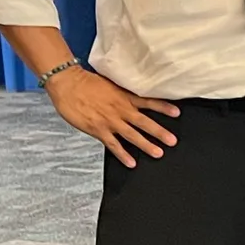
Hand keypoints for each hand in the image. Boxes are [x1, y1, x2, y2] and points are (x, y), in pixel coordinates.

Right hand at [46, 66, 178, 167]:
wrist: (68, 84)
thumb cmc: (87, 82)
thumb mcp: (111, 83)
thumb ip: (123, 91)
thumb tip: (134, 93)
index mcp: (125, 97)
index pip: (149, 102)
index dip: (164, 107)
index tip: (177, 113)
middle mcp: (121, 110)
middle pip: (145, 122)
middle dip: (160, 132)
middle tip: (173, 141)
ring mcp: (110, 121)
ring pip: (132, 135)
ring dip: (146, 145)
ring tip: (158, 153)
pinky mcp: (98, 130)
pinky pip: (113, 145)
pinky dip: (123, 154)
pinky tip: (131, 163)